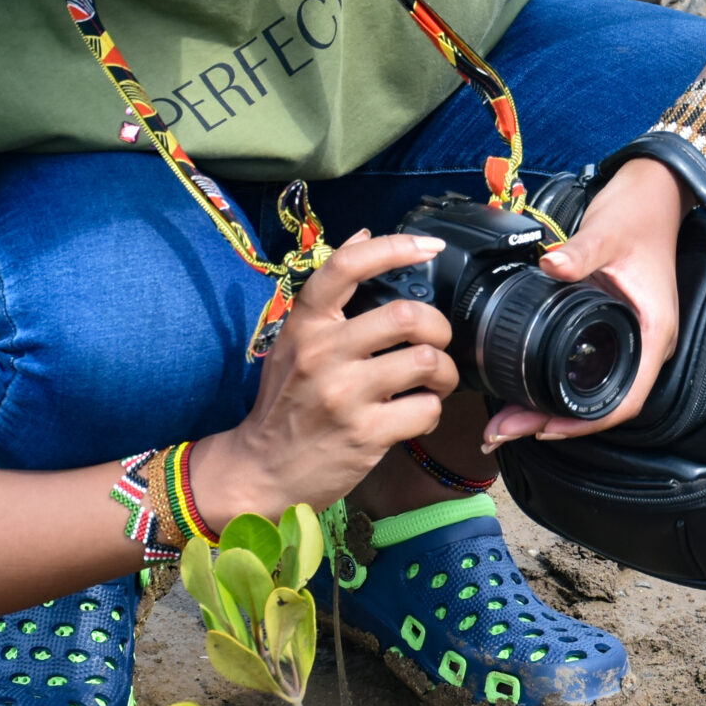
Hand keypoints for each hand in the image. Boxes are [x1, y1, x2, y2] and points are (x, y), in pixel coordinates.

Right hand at [192, 231, 459, 519]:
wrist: (261, 470)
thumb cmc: (285, 403)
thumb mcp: (295, 342)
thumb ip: (329, 295)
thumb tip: (360, 234)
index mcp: (306, 325)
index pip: (347, 266)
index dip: (395, 247)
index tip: (430, 246)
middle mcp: (322, 353)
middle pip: (407, 316)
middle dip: (439, 327)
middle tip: (437, 342)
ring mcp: (343, 395)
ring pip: (427, 361)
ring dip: (444, 372)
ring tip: (433, 382)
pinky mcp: (364, 434)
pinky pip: (426, 409)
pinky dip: (432, 411)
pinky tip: (417, 414)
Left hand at [485, 157, 685, 446]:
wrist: (652, 192)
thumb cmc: (638, 214)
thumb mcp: (607, 232)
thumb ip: (581, 251)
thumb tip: (552, 264)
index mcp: (652, 332)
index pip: (626, 398)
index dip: (586, 422)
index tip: (544, 428)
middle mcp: (644, 343)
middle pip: (602, 404)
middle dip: (553, 423)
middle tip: (503, 429)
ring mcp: (629, 337)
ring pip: (592, 391)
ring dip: (550, 409)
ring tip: (505, 418)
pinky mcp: (611, 327)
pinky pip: (586, 369)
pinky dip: (555, 384)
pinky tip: (524, 387)